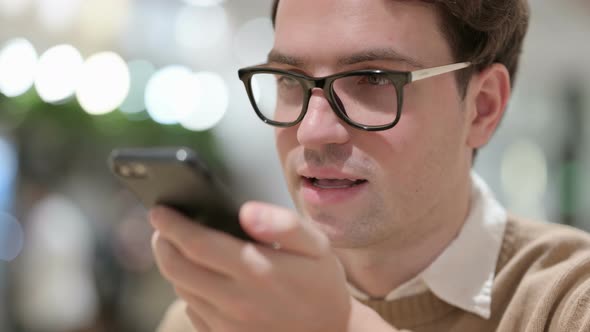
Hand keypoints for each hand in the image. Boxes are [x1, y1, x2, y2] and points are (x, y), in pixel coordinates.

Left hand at [150, 201, 352, 331]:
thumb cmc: (322, 284)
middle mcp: (235, 300)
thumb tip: (246, 211)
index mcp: (256, 270)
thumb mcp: (317, 246)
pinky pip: (192, 312)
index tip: (159, 210)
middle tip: (162, 226)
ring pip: (181, 289)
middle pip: (176, 268)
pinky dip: (186, 289)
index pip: (196, 243)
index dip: (172, 224)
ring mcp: (227, 325)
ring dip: (172, 265)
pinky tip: (198, 276)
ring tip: (176, 246)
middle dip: (162, 242)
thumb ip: (284, 223)